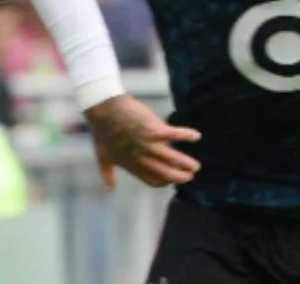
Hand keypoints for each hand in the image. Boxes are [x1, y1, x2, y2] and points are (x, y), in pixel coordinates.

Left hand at [85, 94, 200, 189]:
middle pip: (167, 174)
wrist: (104, 110)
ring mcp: (149, 144)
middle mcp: (142, 158)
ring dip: (187, 163)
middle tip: (190, 175)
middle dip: (181, 177)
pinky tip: (196, 136)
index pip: (154, 181)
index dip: (165, 182)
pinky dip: (187, 135)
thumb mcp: (103, 157)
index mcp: (132, 166)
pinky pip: (176, 135)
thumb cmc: (102, 132)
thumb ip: (107, 174)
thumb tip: (110, 189)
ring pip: (174, 159)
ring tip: (196, 165)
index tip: (172, 179)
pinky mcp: (154, 129)